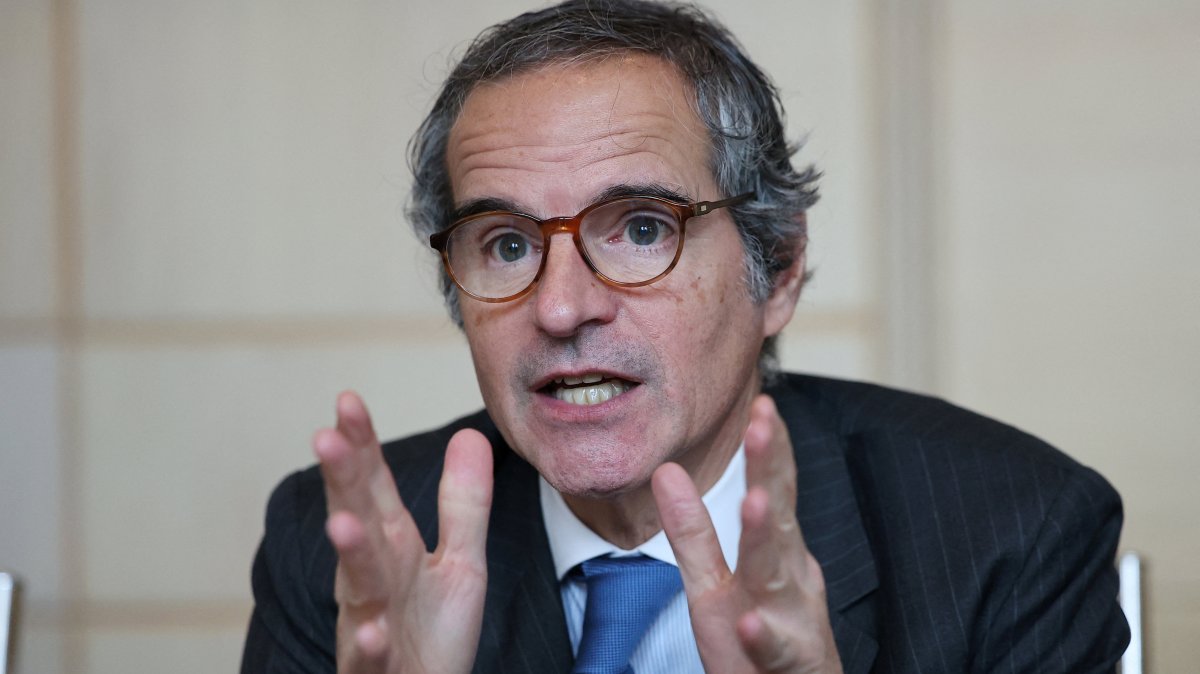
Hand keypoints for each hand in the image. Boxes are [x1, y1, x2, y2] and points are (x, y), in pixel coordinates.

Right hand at [314, 392, 493, 673]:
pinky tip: (374, 630)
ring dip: (350, 556)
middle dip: (342, 482)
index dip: (361, 444)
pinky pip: (370, 658)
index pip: (373, 486)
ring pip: (356, 586)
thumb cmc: (433, 636)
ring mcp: (369, 624)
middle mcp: (372, 579)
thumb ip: (462, 504)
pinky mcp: (375, 671)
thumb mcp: (461, 563)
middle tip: (326, 436)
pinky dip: (370, 644)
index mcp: (391, 547)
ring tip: (342, 523)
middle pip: (356, 521)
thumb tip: (469, 435)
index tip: (348, 399)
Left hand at [652, 395, 841, 672]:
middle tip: (764, 422)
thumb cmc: (759, 646)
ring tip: (752, 500)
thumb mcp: (716, 583)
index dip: (769, 448)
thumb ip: (692, 531)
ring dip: (766, 536)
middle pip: (779, 517)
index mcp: (777, 554)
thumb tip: (665, 470)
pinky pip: (773, 649)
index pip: (774, 490)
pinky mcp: (786, 665)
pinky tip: (748, 620)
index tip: (762, 402)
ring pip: (779, 576)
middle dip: (771, 469)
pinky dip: (763, 633)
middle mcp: (790, 579)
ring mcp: (793, 621)